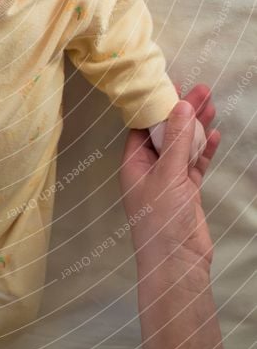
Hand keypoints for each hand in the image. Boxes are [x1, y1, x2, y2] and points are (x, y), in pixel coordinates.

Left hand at [120, 88, 220, 272]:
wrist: (177, 264)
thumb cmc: (161, 221)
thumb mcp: (168, 175)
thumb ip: (177, 141)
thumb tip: (182, 105)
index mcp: (132, 163)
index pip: (143, 126)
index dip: (157, 105)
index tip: (173, 84)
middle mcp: (148, 169)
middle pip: (166, 132)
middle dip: (182, 111)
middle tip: (202, 88)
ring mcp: (168, 180)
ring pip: (183, 146)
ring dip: (196, 127)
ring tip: (212, 103)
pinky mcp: (186, 191)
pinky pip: (195, 163)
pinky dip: (205, 149)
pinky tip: (215, 133)